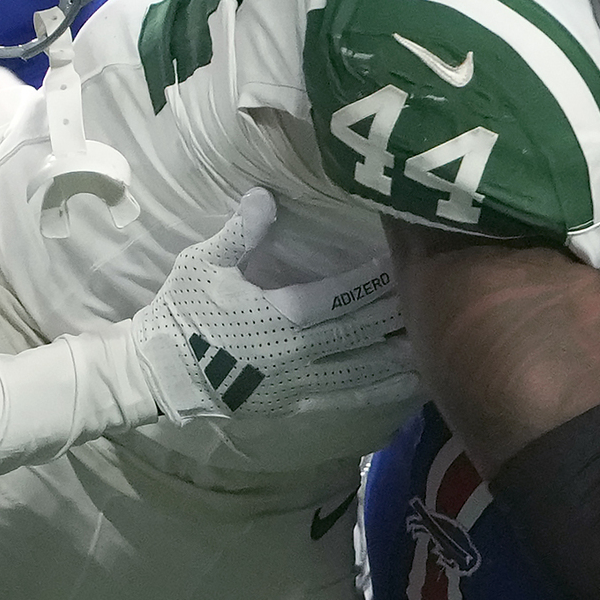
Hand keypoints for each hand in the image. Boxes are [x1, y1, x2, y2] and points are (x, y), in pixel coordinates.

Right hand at [127, 189, 418, 420]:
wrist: (158, 375)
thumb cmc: (180, 316)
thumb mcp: (203, 266)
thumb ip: (239, 233)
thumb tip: (265, 195)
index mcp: (278, 316)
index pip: (339, 297)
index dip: (374, 283)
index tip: (405, 267)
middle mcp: (296, 353)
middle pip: (360, 335)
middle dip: (398, 320)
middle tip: (441, 304)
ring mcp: (296, 383)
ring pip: (360, 374)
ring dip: (398, 362)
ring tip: (436, 353)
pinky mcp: (291, 403)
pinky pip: (342, 402)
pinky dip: (375, 397)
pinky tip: (401, 392)